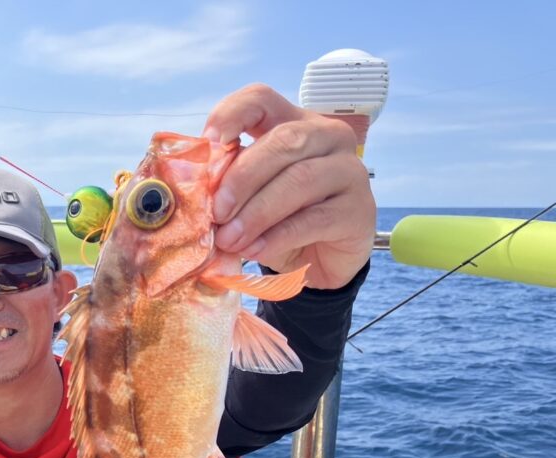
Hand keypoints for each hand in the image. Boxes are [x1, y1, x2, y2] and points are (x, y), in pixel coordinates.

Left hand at [203, 84, 374, 289]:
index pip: (262, 99)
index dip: (232, 113)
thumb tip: (197, 192)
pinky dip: (278, 237)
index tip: (208, 142)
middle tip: (216, 213)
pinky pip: (314, 219)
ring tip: (230, 239)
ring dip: (257, 213)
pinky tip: (255, 250)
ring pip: (300, 179)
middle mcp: (327, 137)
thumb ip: (229, 185)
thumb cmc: (279, 220)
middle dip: (242, 179)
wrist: (320, 260)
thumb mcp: (249, 197)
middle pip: (283, 141)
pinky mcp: (359, 209)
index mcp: (293, 123)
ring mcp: (349, 170)